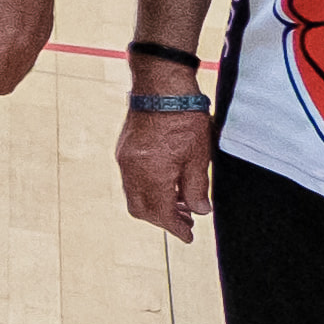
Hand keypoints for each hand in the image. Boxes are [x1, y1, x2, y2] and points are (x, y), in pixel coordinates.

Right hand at [116, 107, 211, 240]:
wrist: (161, 87)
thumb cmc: (183, 118)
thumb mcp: (199, 156)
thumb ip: (197, 187)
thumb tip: (199, 210)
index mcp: (152, 174)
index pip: (161, 213)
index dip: (175, 228)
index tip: (188, 236)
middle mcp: (132, 170)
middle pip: (141, 210)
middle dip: (162, 220)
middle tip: (185, 222)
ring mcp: (125, 160)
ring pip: (134, 195)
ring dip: (155, 204)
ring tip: (179, 202)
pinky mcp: (124, 150)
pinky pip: (132, 180)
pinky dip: (148, 188)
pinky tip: (166, 183)